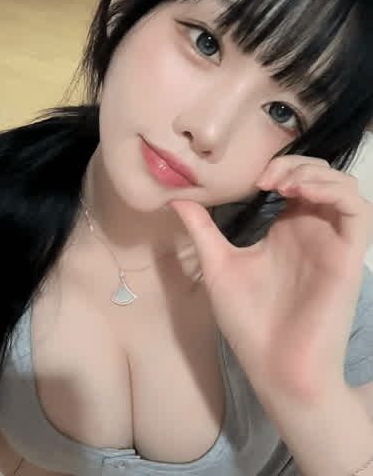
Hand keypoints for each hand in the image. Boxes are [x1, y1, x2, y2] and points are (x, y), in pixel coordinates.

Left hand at [169, 155, 372, 404]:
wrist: (274, 368)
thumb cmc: (248, 322)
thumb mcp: (219, 265)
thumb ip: (202, 229)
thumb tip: (176, 198)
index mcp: (285, 230)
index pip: (293, 180)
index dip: (275, 167)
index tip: (248, 177)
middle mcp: (311, 230)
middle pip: (318, 176)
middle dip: (294, 164)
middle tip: (263, 177)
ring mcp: (331, 241)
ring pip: (342, 186)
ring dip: (314, 173)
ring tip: (282, 183)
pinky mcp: (348, 256)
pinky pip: (358, 211)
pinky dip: (334, 191)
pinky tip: (302, 193)